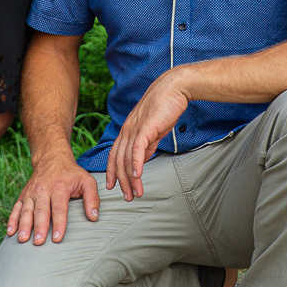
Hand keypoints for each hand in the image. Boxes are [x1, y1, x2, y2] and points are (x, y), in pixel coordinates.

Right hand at [7, 154, 101, 243]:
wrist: (52, 158)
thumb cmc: (72, 174)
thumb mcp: (87, 181)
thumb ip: (93, 199)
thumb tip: (94, 217)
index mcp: (59, 187)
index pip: (59, 208)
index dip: (59, 223)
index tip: (57, 238)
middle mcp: (43, 190)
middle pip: (41, 211)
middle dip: (39, 227)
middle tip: (38, 242)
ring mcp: (31, 192)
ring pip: (26, 210)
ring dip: (23, 225)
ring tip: (22, 239)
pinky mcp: (23, 195)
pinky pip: (16, 208)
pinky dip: (12, 220)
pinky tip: (10, 232)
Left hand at [105, 68, 190, 200]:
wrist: (173, 89)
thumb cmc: (165, 108)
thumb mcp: (153, 131)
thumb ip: (147, 146)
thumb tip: (141, 161)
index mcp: (127, 131)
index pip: (114, 155)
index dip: (112, 172)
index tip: (113, 186)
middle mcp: (127, 131)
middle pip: (118, 160)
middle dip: (121, 181)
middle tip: (126, 197)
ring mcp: (134, 129)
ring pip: (127, 158)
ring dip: (130, 178)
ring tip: (135, 193)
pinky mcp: (145, 128)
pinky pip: (137, 149)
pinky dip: (136, 164)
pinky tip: (138, 176)